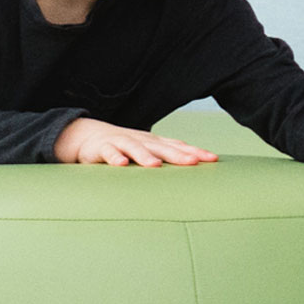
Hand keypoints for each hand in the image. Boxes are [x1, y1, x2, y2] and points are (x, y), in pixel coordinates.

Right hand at [55, 118, 219, 166]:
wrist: (91, 136)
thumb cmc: (127, 147)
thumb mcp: (150, 150)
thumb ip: (170, 157)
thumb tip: (197, 166)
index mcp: (155, 143)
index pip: (179, 146)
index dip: (195, 152)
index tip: (213, 159)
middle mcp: (142, 141)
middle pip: (162, 147)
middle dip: (178, 155)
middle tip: (194, 162)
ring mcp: (122, 143)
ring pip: (136, 149)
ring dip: (146, 156)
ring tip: (155, 165)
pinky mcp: (103, 148)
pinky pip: (109, 153)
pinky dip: (115, 158)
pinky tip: (122, 164)